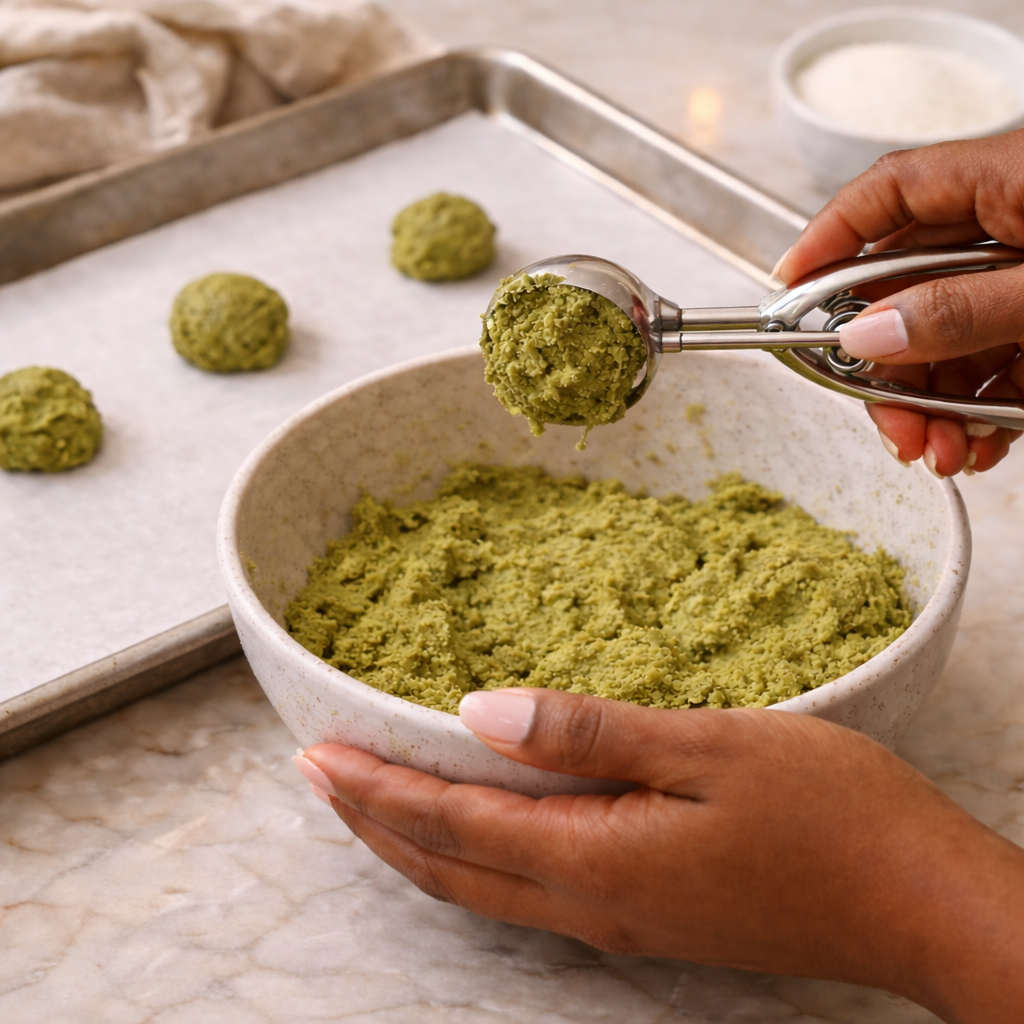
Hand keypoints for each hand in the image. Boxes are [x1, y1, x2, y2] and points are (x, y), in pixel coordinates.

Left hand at [295, 690, 1023, 1023]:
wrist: (920, 902)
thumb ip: (590, 735)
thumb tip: (481, 715)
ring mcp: (624, 918)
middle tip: (318, 774)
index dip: (377, 789)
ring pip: (483, 887)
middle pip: (451, 869)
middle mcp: (595, 902)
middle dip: (375, 821)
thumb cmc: (831, 814)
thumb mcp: (711, 749)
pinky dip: (475, 856)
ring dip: (417, 842)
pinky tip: (478, 831)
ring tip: (372, 802)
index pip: (453, 825)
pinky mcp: (653, 915)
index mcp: (598, 857)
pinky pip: (529, 889)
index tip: (316, 753)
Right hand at [775, 130, 1023, 477]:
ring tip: (943, 454)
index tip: (784, 289)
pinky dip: (982, 412)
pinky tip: (980, 447)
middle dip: (887, 367)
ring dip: (935, 407)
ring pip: (947, 339)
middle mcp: (1013, 223)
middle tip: (887, 421)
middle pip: (908, 287)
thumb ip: (960, 312)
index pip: (890, 192)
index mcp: (1009, 180)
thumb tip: (867, 337)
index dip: (827, 238)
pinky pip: (995, 365)